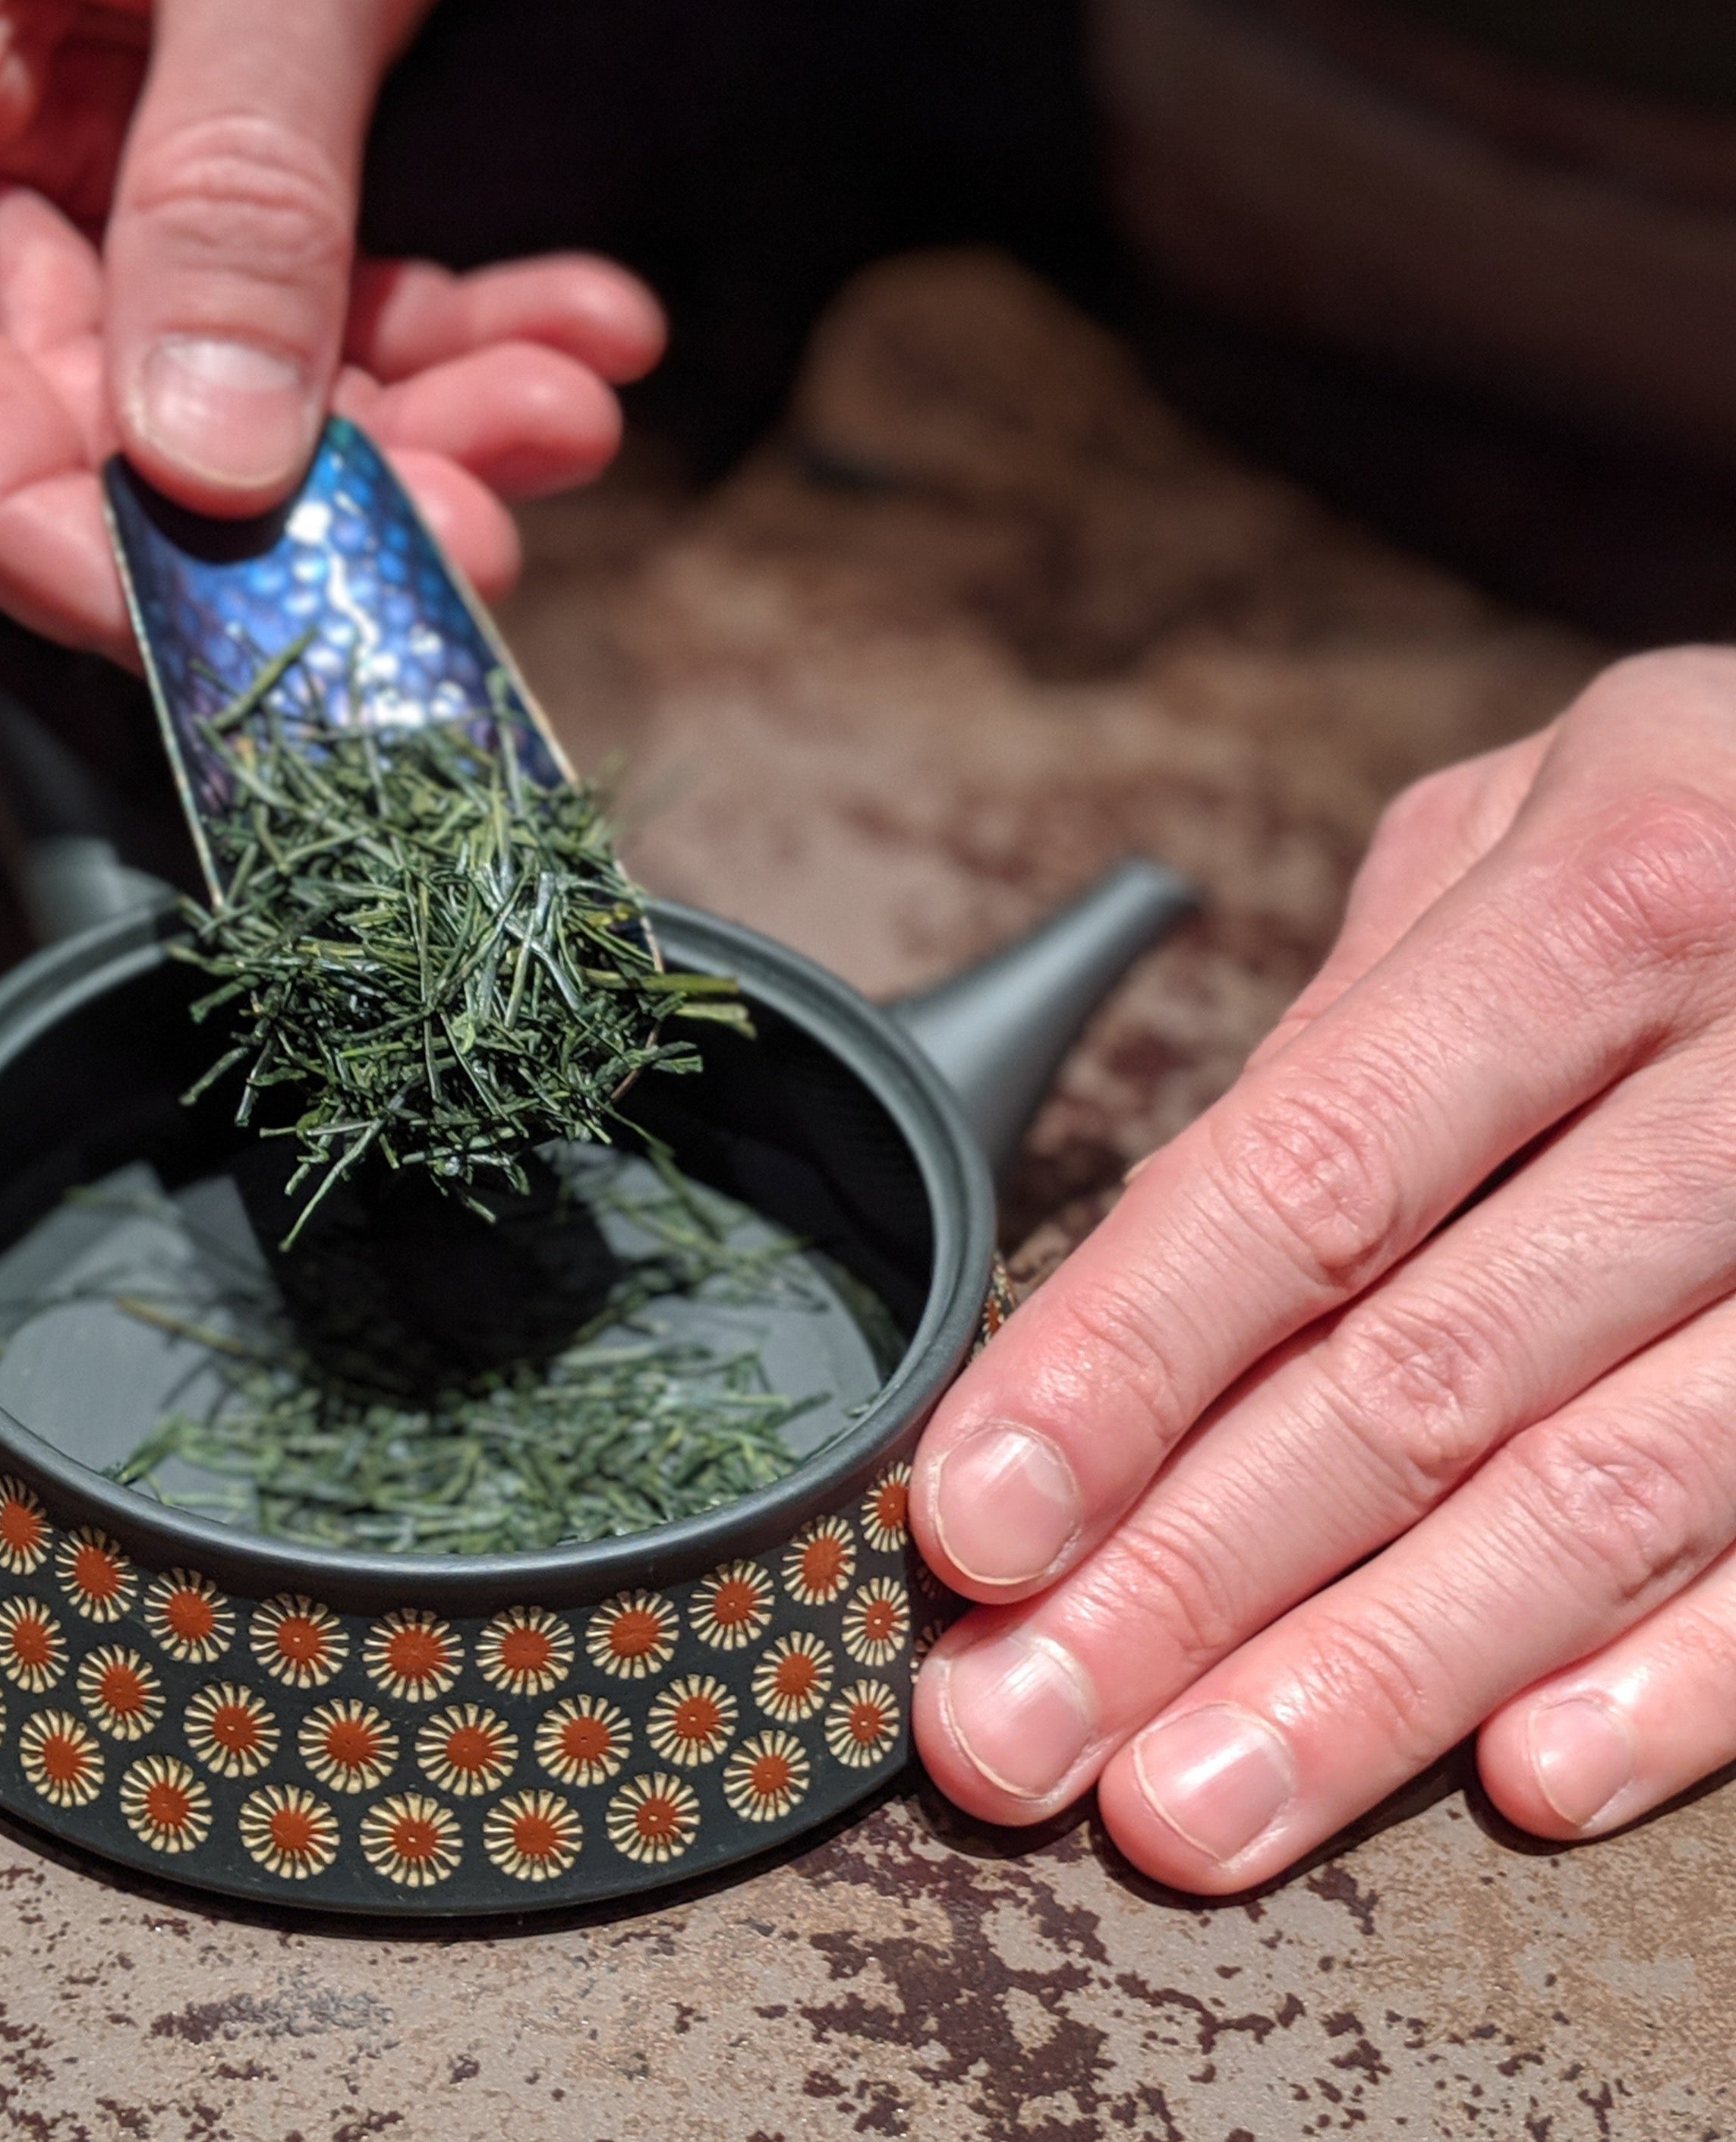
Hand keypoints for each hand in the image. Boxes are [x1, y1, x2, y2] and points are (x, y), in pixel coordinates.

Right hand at [0, 0, 662, 661]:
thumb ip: (235, 179)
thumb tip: (210, 459)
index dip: (43, 527)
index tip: (215, 635)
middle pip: (80, 388)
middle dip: (298, 488)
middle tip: (478, 533)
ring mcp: (85, 101)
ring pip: (223, 362)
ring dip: (412, 415)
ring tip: (569, 406)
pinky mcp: (217, 114)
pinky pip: (317, 277)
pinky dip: (451, 324)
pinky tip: (574, 327)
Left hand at [913, 647, 1735, 1889]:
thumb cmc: (1713, 826)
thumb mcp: (1520, 834)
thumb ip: (1351, 1039)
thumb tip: (1158, 1259)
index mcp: (1600, 909)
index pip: (1309, 1176)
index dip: (1125, 1361)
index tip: (975, 1515)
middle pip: (1427, 1376)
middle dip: (1194, 1577)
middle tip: (1013, 1733)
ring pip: (1602, 1500)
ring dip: (1376, 1683)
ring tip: (1188, 1811)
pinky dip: (1680, 1684)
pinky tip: (1520, 1786)